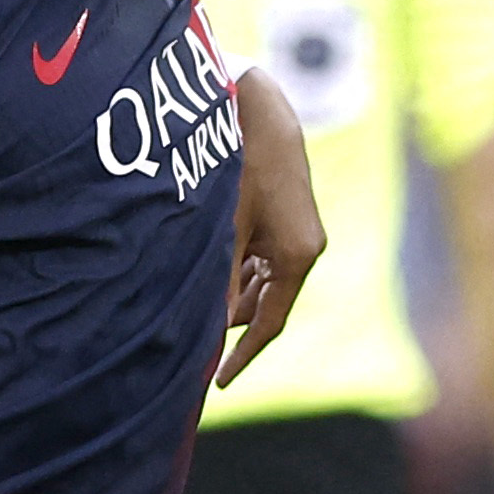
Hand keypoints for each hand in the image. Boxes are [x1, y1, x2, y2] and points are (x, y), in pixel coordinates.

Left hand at [217, 70, 324, 388]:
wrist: (262, 111)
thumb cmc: (240, 166)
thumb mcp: (224, 229)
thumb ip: (219, 282)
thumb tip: (209, 329)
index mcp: (298, 257)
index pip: (269, 324)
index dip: (241, 356)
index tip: (218, 382)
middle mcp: (306, 249)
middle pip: (264, 304)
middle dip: (229, 316)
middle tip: (187, 324)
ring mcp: (300, 235)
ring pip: (261, 283)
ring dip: (231, 289)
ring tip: (193, 279)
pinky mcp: (289, 221)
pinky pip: (264, 261)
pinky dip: (239, 267)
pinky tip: (215, 252)